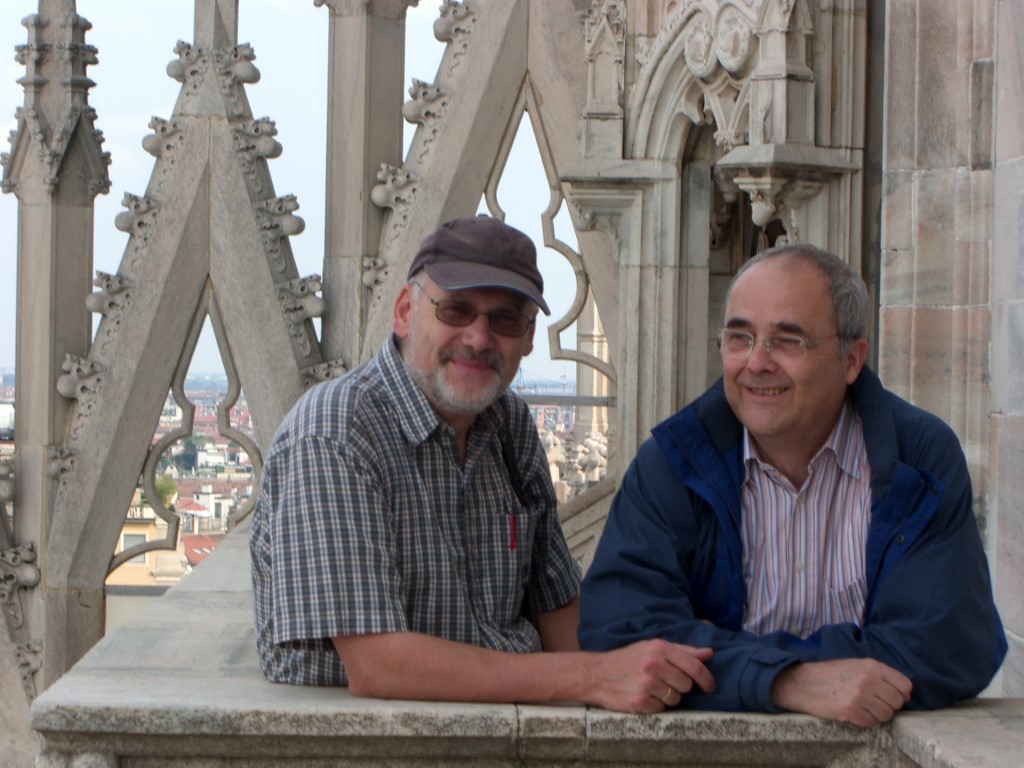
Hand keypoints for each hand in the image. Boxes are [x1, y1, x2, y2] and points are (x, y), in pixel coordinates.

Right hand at [585, 638, 714, 713]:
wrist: (597, 674)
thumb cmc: (628, 659)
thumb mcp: (653, 648)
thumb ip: (683, 650)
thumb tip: (709, 653)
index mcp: (659, 648)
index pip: (694, 666)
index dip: (707, 679)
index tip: (710, 687)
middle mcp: (653, 664)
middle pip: (686, 684)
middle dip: (679, 686)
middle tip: (664, 681)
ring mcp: (646, 683)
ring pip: (675, 698)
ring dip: (667, 697)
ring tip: (651, 688)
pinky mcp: (639, 701)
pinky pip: (661, 709)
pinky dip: (655, 705)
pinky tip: (643, 696)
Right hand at [770, 659, 912, 725]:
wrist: (804, 683)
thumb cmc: (831, 674)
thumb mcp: (856, 665)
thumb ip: (880, 675)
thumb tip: (905, 694)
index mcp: (872, 666)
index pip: (905, 685)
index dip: (900, 693)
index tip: (890, 696)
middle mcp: (869, 680)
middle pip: (898, 702)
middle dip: (888, 705)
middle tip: (872, 703)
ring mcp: (861, 696)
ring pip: (887, 714)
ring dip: (876, 714)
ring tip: (861, 707)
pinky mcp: (852, 711)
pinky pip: (871, 722)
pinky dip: (864, 720)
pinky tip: (852, 711)